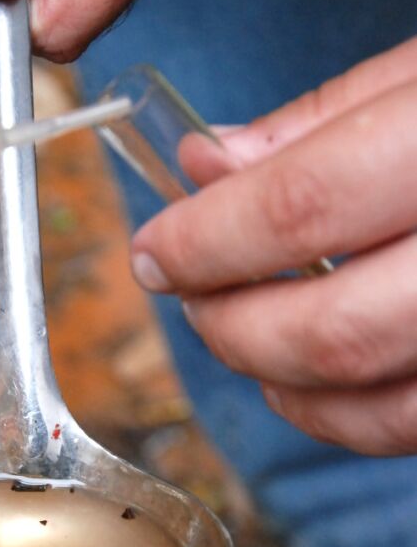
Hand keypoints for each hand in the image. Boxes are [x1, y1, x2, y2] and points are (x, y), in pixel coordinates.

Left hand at [131, 37, 416, 455]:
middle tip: (186, 295)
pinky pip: (416, 428)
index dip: (206, 241)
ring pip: (376, 404)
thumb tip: (208, 165)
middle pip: (331, 331)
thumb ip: (327, 119)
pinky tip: (306, 382)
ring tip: (238, 336)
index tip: (155, 250)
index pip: (304, 207)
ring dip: (278, 383)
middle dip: (229, 325)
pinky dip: (344, 418)